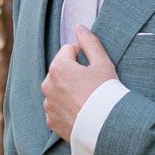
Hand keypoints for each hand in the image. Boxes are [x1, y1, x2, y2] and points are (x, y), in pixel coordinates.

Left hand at [41, 24, 117, 141]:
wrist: (106, 127)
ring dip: (68, 91)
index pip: (68, 50)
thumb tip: (79, 27)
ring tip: (87, 100)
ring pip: (58, 90)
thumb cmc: (106, 92)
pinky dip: (67, 108)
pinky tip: (81, 112)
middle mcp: (48, 85)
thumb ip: (89, 42)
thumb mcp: (103, 63)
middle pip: (61, 71)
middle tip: (92, 84)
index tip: (93, 67)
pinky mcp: (51, 121)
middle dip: (73, 73)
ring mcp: (48, 105)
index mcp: (58, 67)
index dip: (83, 56)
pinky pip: (57, 109)